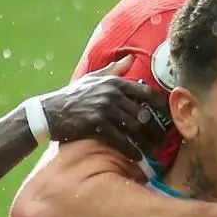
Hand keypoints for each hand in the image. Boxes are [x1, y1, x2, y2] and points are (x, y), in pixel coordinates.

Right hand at [42, 55, 169, 160]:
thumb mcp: (93, 78)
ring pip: (135, 127)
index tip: (168, 117)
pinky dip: (131, 150)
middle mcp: (112, 94)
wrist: (48, 112)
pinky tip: (138, 157)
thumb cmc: (73, 95)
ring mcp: (104, 108)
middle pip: (143, 113)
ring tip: (154, 151)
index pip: (146, 92)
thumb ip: (114, 70)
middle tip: (163, 141)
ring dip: (146, 142)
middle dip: (155, 129)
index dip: (160, 105)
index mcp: (114, 83)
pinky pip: (120, 139)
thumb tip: (130, 59)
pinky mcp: (96, 124)